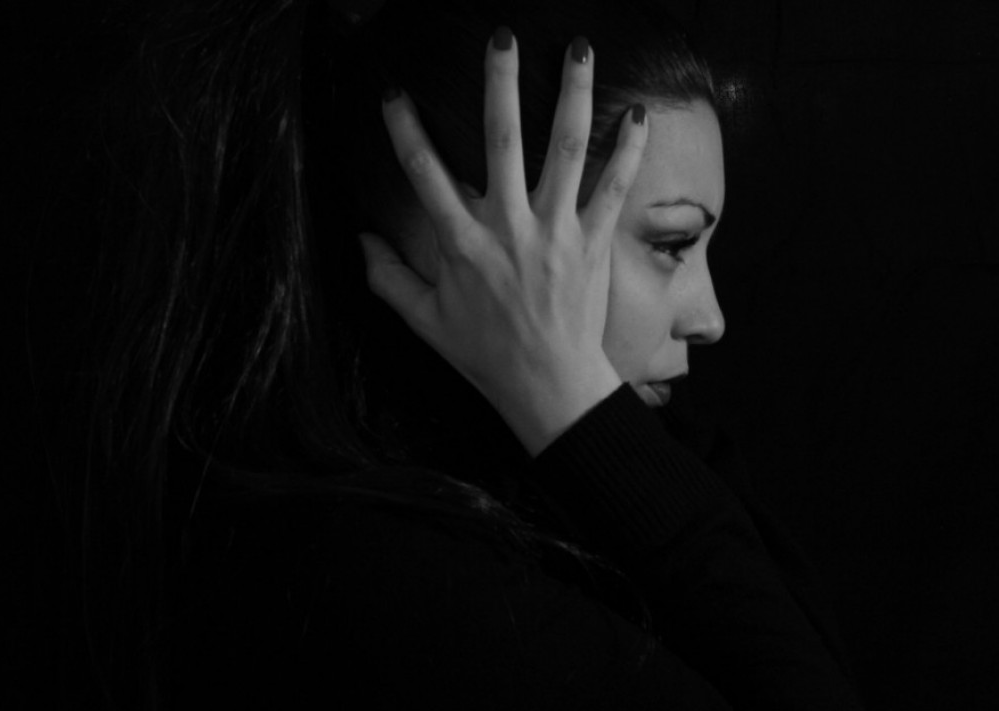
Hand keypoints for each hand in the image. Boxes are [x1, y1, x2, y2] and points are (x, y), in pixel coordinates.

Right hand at [360, 30, 648, 455]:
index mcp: (461, 243)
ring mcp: (555, 231)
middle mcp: (508, 226)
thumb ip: (387, 277)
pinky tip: (639, 113)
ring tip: (578, 46)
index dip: (404, 129)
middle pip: (501, 139)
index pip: (424, 173)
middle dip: (499, 81)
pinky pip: (613, 188)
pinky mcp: (593, 243)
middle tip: (501, 35)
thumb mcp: (424, 321)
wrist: (548, 387)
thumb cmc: (485, 354)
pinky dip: (627, 151)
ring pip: (564, 149)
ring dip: (572, 94)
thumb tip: (360, 237)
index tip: (393, 91)